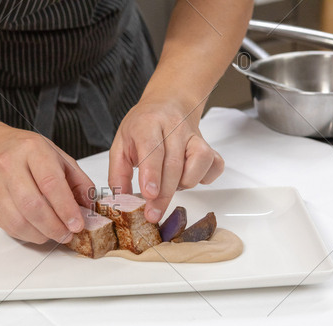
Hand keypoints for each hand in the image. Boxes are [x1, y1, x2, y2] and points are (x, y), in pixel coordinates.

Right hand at [0, 127, 94, 243]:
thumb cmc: (25, 152)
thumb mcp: (58, 156)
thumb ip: (78, 181)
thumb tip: (89, 206)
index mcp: (32, 150)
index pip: (50, 183)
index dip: (66, 208)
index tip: (78, 224)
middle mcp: (9, 165)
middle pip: (33, 205)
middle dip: (55, 227)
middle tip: (68, 234)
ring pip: (19, 221)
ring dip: (42, 234)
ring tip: (56, 234)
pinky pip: (9, 227)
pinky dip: (28, 235)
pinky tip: (39, 231)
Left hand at [108, 97, 223, 222]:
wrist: (169, 103)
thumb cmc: (143, 126)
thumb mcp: (121, 144)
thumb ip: (118, 173)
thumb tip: (121, 199)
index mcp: (148, 123)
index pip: (152, 149)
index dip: (151, 173)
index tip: (149, 194)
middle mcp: (174, 127)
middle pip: (173, 165)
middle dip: (163, 195)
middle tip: (153, 214)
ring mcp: (195, 136)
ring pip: (196, 167)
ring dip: (182, 185)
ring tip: (168, 182)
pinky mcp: (210, 145)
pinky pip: (214, 167)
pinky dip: (203, 178)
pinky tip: (188, 176)